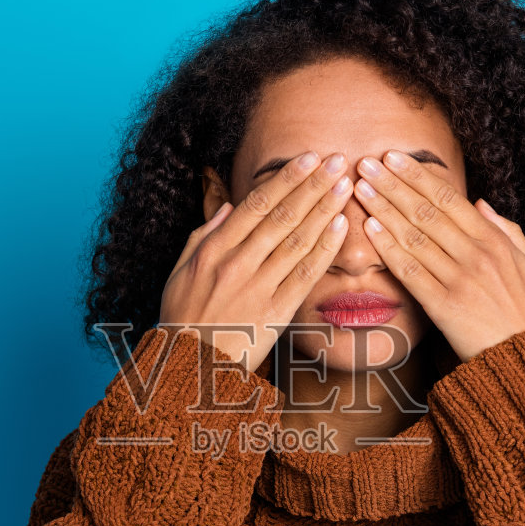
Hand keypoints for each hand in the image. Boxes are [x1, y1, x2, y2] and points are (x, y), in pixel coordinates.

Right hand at [160, 150, 353, 371]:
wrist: (189, 367)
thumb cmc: (182, 319)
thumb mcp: (180, 272)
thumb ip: (203, 236)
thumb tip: (230, 207)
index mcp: (214, 250)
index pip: (256, 205)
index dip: (284, 179)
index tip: (307, 159)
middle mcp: (237, 264)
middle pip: (282, 216)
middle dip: (312, 185)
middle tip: (336, 160)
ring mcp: (258, 288)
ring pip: (297, 241)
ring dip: (324, 210)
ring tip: (344, 186)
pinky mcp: (276, 313)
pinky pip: (305, 276)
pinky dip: (324, 250)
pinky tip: (341, 227)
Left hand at [352, 150, 524, 361]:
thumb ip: (506, 230)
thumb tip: (480, 203)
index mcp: (494, 240)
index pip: (449, 198)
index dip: (418, 176)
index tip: (395, 158)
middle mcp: (475, 255)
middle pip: (426, 211)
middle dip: (393, 185)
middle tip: (367, 164)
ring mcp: (459, 280)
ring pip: (414, 236)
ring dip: (383, 210)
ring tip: (361, 189)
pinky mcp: (444, 307)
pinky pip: (410, 272)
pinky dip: (389, 248)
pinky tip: (370, 229)